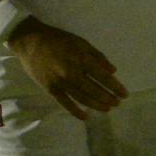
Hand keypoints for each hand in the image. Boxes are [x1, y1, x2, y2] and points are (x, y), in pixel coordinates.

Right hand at [9, 20, 127, 118]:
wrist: (30, 42)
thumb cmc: (58, 39)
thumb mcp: (81, 42)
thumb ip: (98, 56)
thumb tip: (112, 71)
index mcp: (81, 59)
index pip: (103, 77)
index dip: (115, 87)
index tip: (124, 94)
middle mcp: (72, 73)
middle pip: (94, 90)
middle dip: (108, 98)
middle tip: (118, 103)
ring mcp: (60, 83)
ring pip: (82, 98)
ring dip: (96, 105)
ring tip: (107, 109)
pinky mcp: (51, 89)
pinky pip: (65, 103)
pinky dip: (76, 111)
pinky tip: (86, 116)